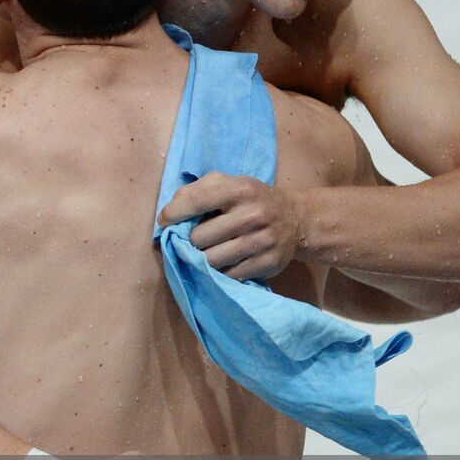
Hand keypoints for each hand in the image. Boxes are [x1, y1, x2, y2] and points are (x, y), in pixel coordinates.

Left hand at [159, 173, 305, 281]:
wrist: (295, 219)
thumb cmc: (251, 199)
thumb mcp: (228, 183)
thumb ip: (196, 190)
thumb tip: (168, 212)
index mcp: (240, 189)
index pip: (197, 201)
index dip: (174, 213)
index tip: (164, 222)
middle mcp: (253, 214)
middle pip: (200, 237)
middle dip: (190, 240)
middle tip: (192, 239)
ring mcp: (262, 241)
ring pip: (211, 260)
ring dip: (201, 259)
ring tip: (203, 252)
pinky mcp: (267, 263)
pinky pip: (228, 275)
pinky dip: (218, 272)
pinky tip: (221, 263)